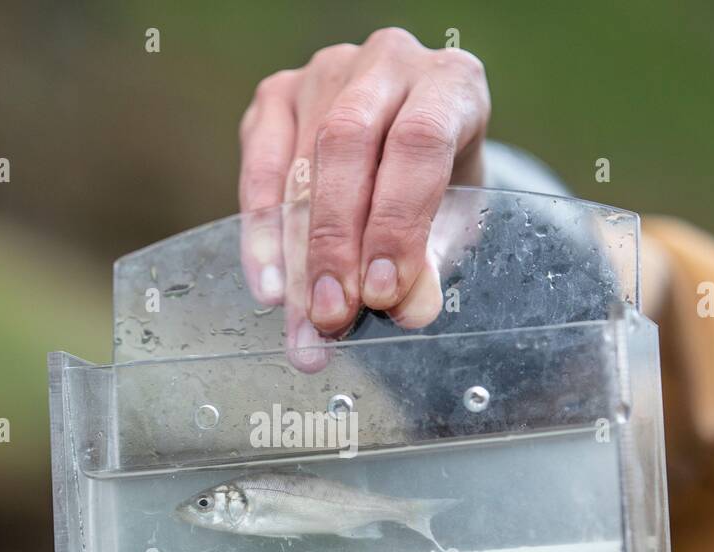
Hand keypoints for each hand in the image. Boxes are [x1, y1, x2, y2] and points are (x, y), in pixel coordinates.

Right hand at [238, 28, 489, 360]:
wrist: (412, 151)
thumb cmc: (441, 186)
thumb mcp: (454, 223)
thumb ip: (432, 261)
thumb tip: (406, 311)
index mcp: (450, 83)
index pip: (418, 142)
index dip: (397, 222)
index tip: (383, 293)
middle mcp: (386, 62)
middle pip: (346, 146)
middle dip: (335, 244)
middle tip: (331, 317)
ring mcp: (325, 73)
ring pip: (299, 167)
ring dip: (295, 259)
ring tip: (303, 327)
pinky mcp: (276, 96)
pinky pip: (259, 170)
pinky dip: (261, 237)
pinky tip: (269, 288)